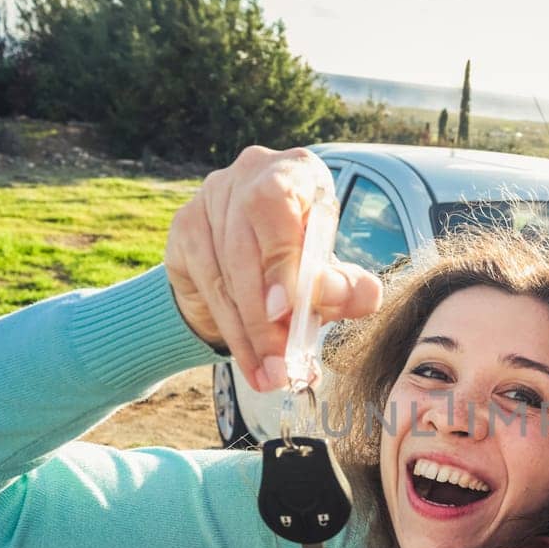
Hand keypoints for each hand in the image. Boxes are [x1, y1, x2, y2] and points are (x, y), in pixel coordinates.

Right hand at [164, 146, 382, 391]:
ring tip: (273, 376)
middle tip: (283, 364)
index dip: (279, 257)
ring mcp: (210, 199)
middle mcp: (248, 174)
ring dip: (249, 336)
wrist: (258, 257)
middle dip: (264, 316)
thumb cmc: (307, 257)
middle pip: (245, 248)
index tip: (285, 310)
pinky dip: (233, 335)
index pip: (276, 203)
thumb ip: (347, 284)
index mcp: (295, 170)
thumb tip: (363, 297)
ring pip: (224, 276)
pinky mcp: (185, 229)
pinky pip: (207, 289)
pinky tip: (253, 366)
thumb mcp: (332, 271)